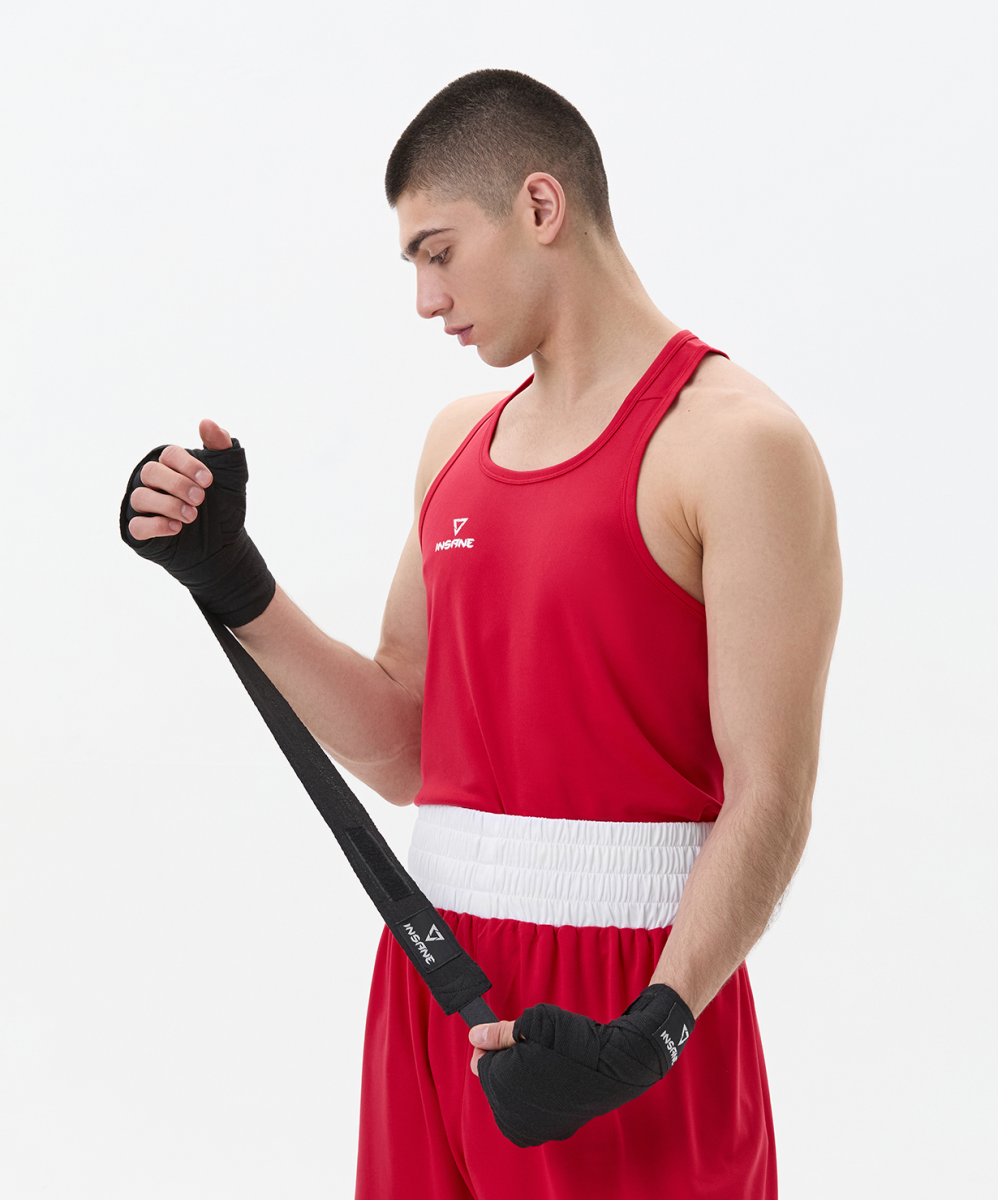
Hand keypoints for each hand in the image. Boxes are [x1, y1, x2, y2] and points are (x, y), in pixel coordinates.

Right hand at [127, 419, 231, 539]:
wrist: (225, 544)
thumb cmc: (225, 506)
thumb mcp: (232, 475)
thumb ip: (222, 447)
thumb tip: (206, 421)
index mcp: (174, 466)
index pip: (169, 454)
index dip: (187, 465)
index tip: (209, 481)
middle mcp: (155, 483)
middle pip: (151, 472)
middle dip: (177, 484)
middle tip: (200, 499)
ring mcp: (146, 508)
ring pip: (140, 497)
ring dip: (167, 505)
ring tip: (191, 516)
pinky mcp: (142, 533)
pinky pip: (136, 526)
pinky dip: (156, 525)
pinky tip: (177, 528)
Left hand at [475, 985, 693, 1146]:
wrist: (615, 1066)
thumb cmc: (573, 1041)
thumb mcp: (531, 1022)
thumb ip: (498, 1033)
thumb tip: (474, 1036)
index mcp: (500, 1084)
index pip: (480, 1062)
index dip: (493, 1044)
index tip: (509, 1034)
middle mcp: (510, 1113)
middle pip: (495, 1082)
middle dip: (507, 1063)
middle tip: (533, 1045)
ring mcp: (530, 1128)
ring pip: (512, 1097)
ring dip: (520, 1080)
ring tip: (545, 1062)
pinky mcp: (550, 1133)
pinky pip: (531, 1111)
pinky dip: (536, 1096)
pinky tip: (553, 1080)